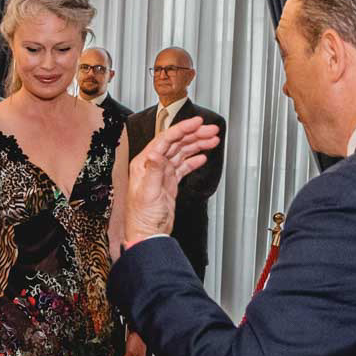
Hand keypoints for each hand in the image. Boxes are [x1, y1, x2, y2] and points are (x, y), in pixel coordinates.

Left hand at [122, 118, 220, 249]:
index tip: (197, 122)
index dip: (182, 129)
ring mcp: (162, 173)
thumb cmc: (142, 217)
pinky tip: (202, 156)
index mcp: (144, 163)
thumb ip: (153, 171)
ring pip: (182, 153)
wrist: (147, 234)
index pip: (165, 139)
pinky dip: (193, 160)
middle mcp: (152, 165)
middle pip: (176, 143)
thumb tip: (155, 153)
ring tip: (213, 140)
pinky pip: (183, 166)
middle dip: (195, 135)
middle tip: (212, 130)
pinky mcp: (170, 182)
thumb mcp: (148, 192)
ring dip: (197, 145)